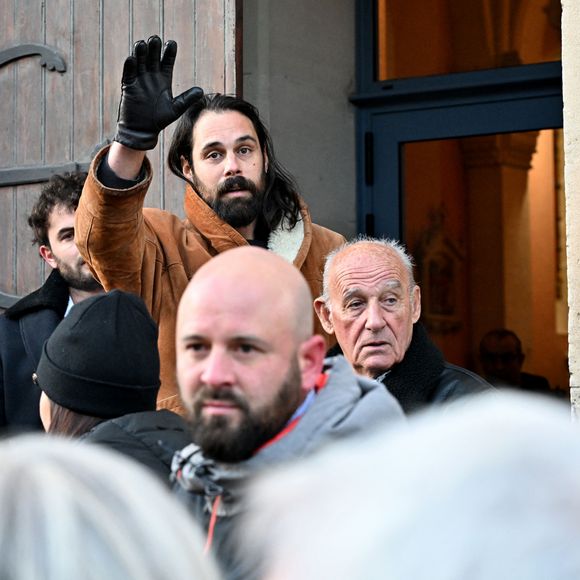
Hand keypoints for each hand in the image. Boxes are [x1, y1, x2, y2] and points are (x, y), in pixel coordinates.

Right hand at [114, 35, 202, 150]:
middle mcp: (151, 77)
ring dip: (141, 53)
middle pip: (152, 58)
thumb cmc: (159, 120)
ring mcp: (139, 80)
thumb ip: (187, 99)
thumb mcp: (176, 109)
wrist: (142, 131)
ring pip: (140, 62)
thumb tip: (201, 91)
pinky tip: (132, 59)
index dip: (169, 53)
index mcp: (163, 80)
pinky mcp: (128, 86)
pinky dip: (130, 66)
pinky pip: (128, 74)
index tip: (172, 43)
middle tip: (156, 39)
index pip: (167, 62)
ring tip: (143, 44)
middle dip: (154, 49)